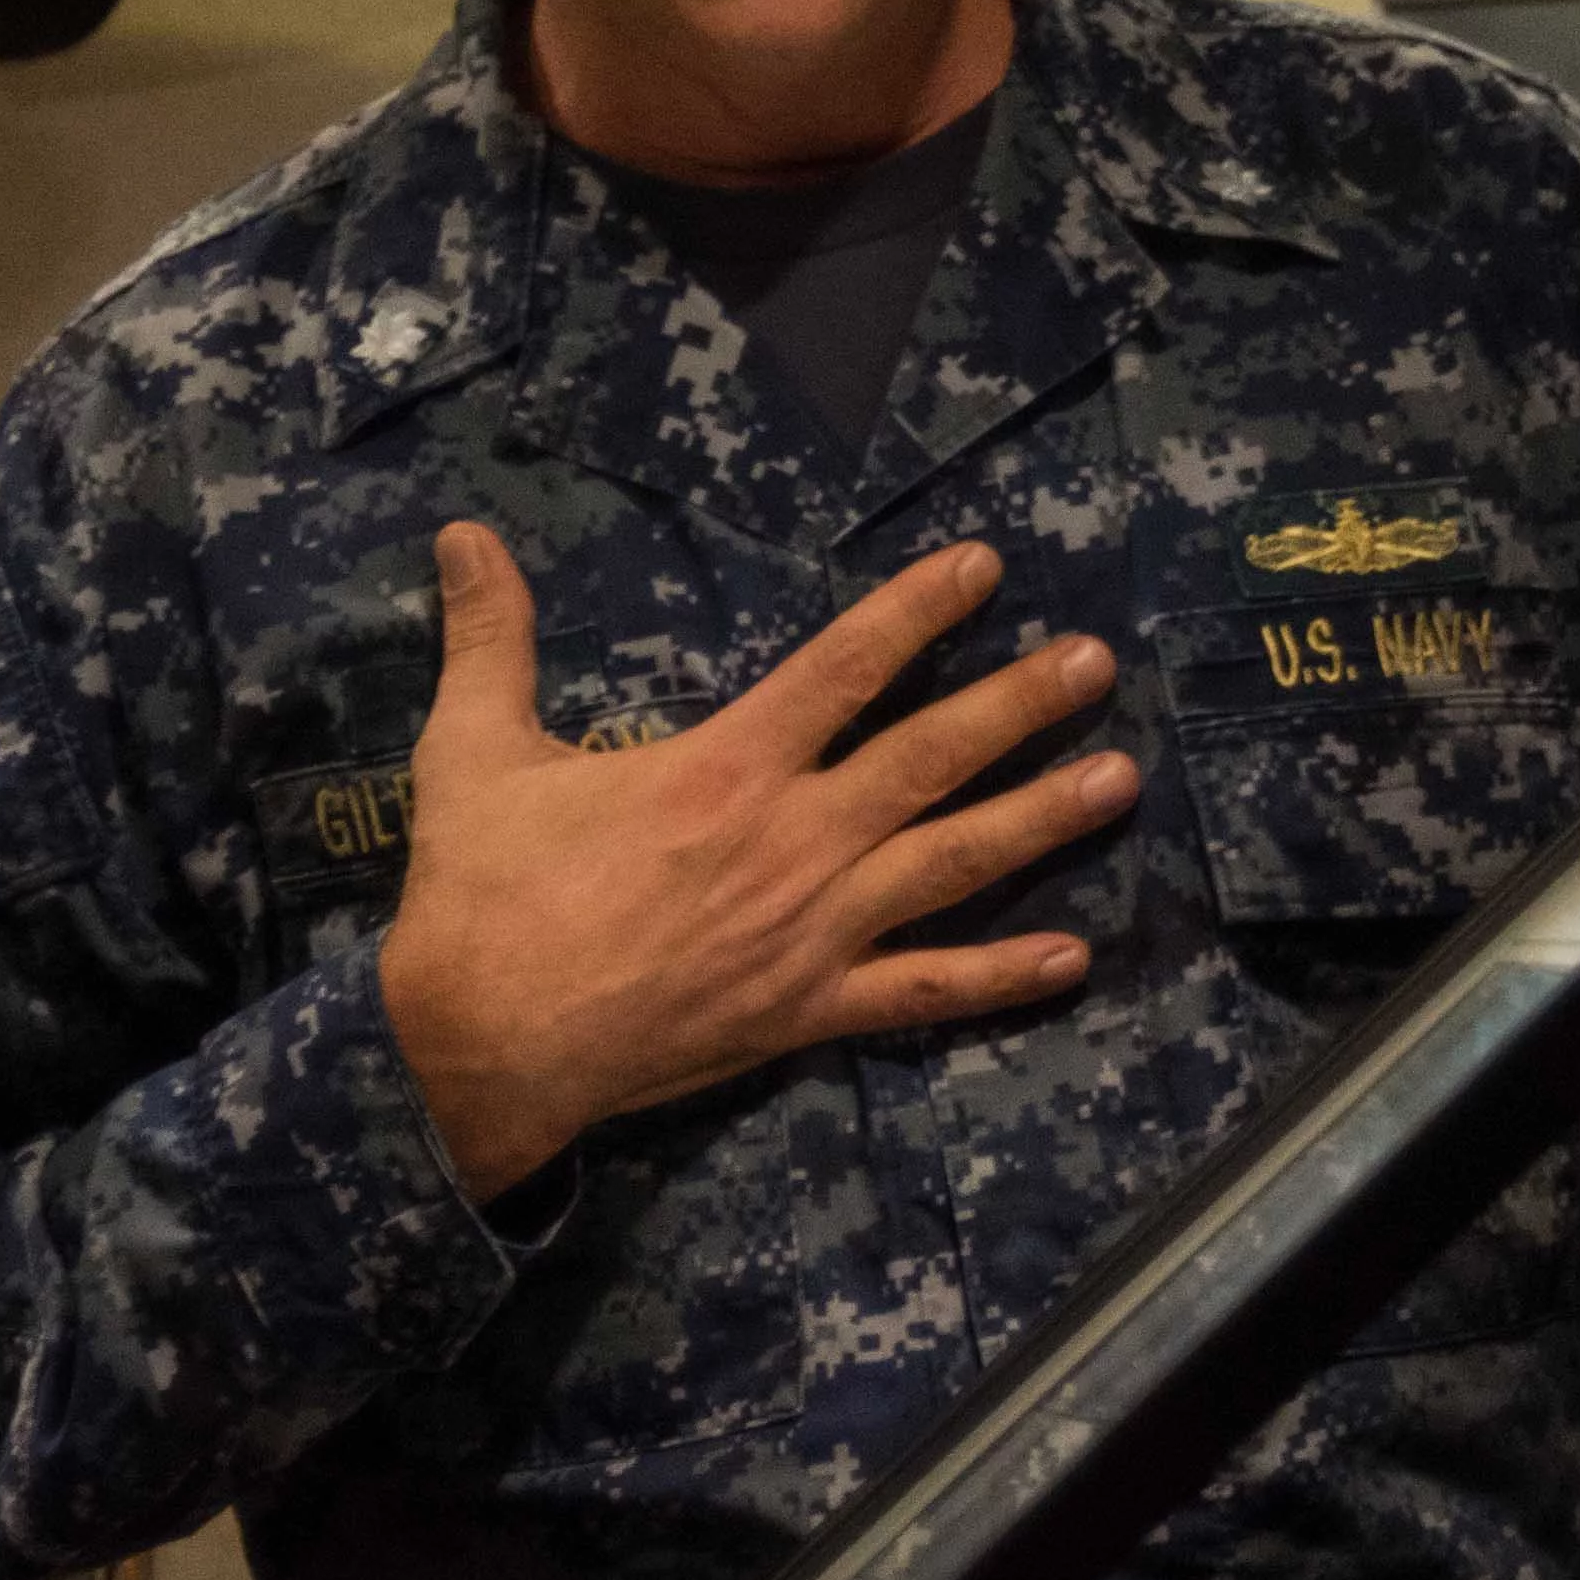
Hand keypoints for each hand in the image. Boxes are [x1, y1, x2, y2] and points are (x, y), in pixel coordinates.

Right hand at [378, 525, 1136, 1196]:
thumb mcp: (474, 750)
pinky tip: (1071, 956)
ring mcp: (811, 933)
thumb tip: (461, 533)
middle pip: (928, 758)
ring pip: (950, 864)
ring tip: (1118, 779)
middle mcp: (790, 842)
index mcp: (723, 770)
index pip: (843, 669)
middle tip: (1095, 663)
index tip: (985, 568)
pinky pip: (922, 991)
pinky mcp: (807, 1011)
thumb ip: (490, 638)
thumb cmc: (480, 898)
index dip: (917, 611)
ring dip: (1039, 820)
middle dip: (1019, 705)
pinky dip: (999, 976)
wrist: (481, 1046)